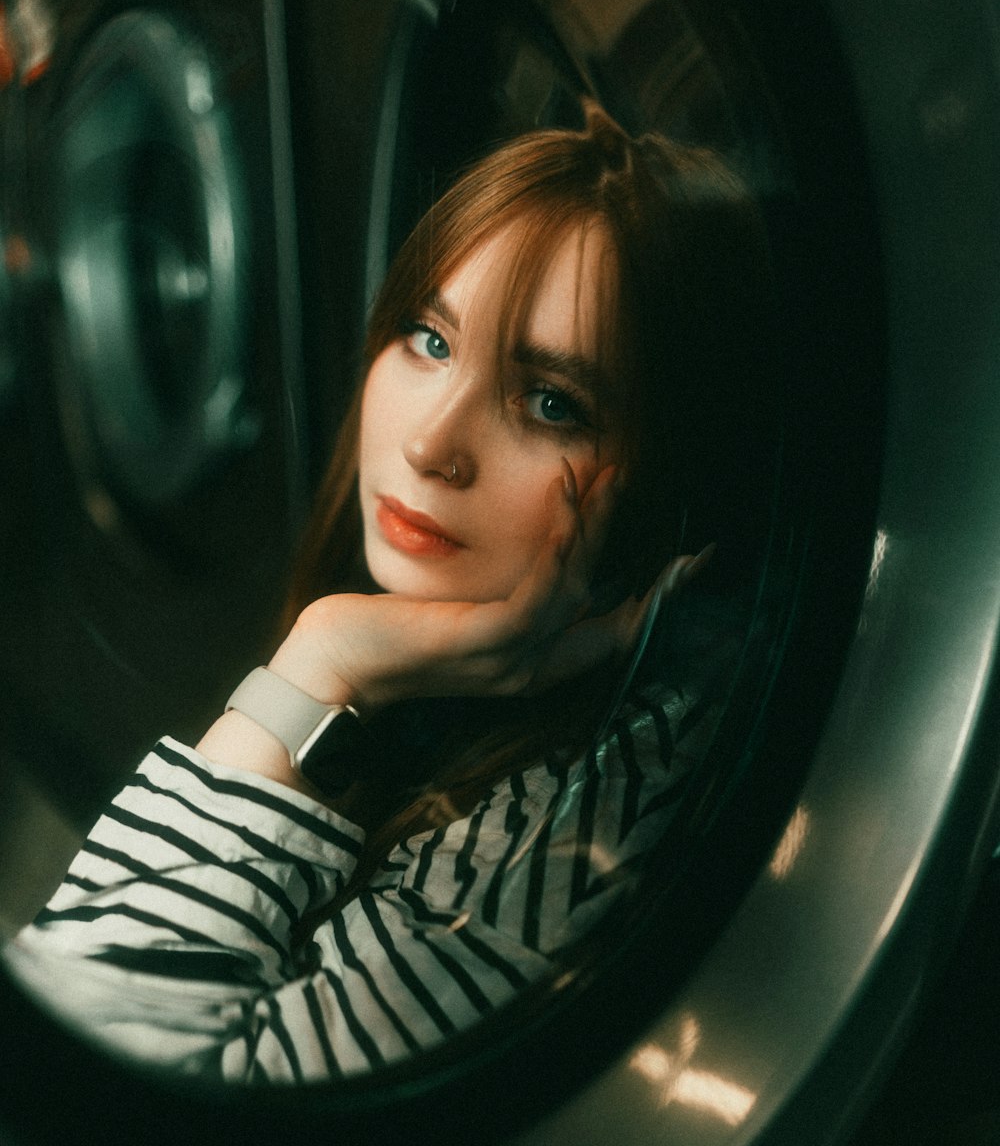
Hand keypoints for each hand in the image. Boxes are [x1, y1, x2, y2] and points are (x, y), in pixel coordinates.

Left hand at [268, 461, 625, 710]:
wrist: (336, 663)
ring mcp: (512, 660)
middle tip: (626, 480)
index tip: (685, 557)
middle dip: (622, 540)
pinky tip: (564, 500)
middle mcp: (532, 670)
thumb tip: (539, 550)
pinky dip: (560, 541)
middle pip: (605, 605)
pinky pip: (542, 589)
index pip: (611, 635)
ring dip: (593, 526)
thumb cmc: (391, 628)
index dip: (651, 598)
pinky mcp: (487, 641)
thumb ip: (507, 594)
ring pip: (577, 588)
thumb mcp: (463, 607)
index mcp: (532, 666)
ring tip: (600, 475)